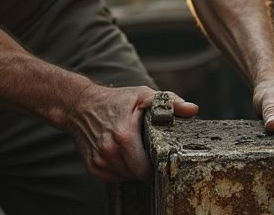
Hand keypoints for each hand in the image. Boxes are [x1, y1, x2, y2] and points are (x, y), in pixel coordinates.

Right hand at [63, 84, 197, 180]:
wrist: (81, 105)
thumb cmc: (116, 100)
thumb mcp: (143, 95)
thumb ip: (169, 102)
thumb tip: (193, 110)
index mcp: (124, 136)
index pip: (146, 169)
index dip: (157, 166)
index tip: (161, 159)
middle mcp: (109, 151)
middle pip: (137, 176)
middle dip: (146, 169)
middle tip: (150, 154)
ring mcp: (99, 161)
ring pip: (126, 178)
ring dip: (133, 169)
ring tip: (135, 152)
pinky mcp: (92, 167)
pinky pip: (114, 178)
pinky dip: (121, 170)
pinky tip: (122, 155)